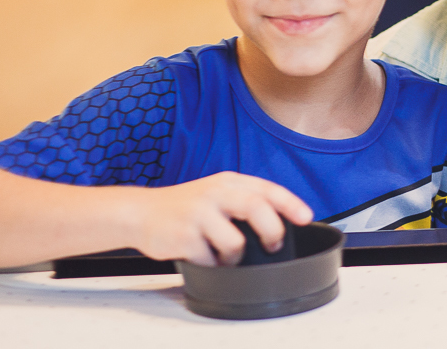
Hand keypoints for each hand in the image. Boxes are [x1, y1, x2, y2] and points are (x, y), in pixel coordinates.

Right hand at [133, 172, 312, 265]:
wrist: (140, 212)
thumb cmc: (185, 206)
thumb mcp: (216, 192)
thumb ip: (244, 199)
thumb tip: (281, 220)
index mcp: (228, 181)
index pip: (266, 188)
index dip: (290, 203)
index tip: (305, 217)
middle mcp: (214, 193)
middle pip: (255, 207)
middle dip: (272, 230)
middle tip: (274, 245)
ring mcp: (198, 214)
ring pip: (235, 241)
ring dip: (237, 256)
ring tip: (228, 256)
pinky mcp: (183, 236)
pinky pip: (210, 259)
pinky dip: (213, 264)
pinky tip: (204, 256)